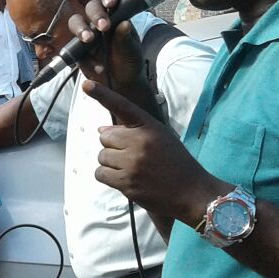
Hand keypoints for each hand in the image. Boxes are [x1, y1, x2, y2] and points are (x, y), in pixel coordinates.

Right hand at [64, 0, 145, 86]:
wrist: (121, 84)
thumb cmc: (129, 63)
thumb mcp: (132, 51)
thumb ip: (126, 38)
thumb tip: (125, 23)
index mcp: (116, 18)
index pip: (110, 1)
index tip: (110, 4)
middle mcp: (100, 22)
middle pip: (91, 7)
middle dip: (95, 14)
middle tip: (103, 26)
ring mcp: (87, 34)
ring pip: (76, 22)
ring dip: (81, 28)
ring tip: (88, 39)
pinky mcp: (77, 49)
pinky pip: (73, 47)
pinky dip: (83, 55)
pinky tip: (98, 67)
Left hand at [83, 80, 225, 223]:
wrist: (192, 192)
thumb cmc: (176, 163)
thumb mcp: (160, 138)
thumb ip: (132, 132)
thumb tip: (100, 130)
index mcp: (149, 127)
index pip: (122, 107)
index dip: (103, 95)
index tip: (86, 85)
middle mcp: (139, 142)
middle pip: (105, 137)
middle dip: (113, 146)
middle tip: (132, 156)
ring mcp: (132, 163)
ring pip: (101, 156)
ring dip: (111, 163)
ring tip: (131, 169)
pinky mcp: (126, 182)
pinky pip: (100, 174)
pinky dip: (108, 177)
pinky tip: (125, 179)